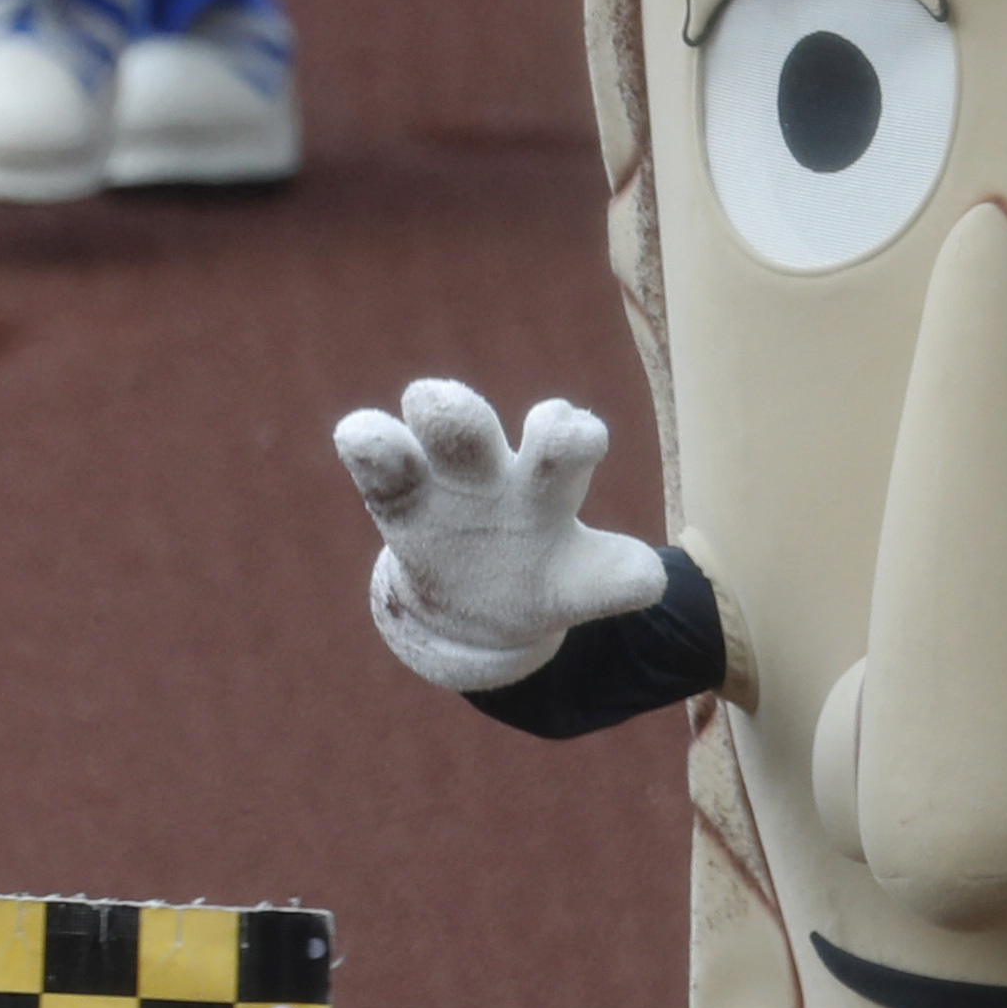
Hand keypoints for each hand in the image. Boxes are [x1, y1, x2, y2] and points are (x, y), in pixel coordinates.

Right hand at [334, 380, 667, 692]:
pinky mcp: (398, 497)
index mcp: (553, 485)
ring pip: (449, 427)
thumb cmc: (540, 578)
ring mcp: (449, 480)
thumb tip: (645, 578)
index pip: (567, 449)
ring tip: (431, 401)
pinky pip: (375, 456)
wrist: (476, 606)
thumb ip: (614, 580)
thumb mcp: (582, 585)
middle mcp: (503, 472)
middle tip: (534, 423)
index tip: (583, 432)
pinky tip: (361, 435)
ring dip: (442, 407)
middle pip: (505, 429)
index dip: (577, 437)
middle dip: (523, 420)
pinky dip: (367, 441)